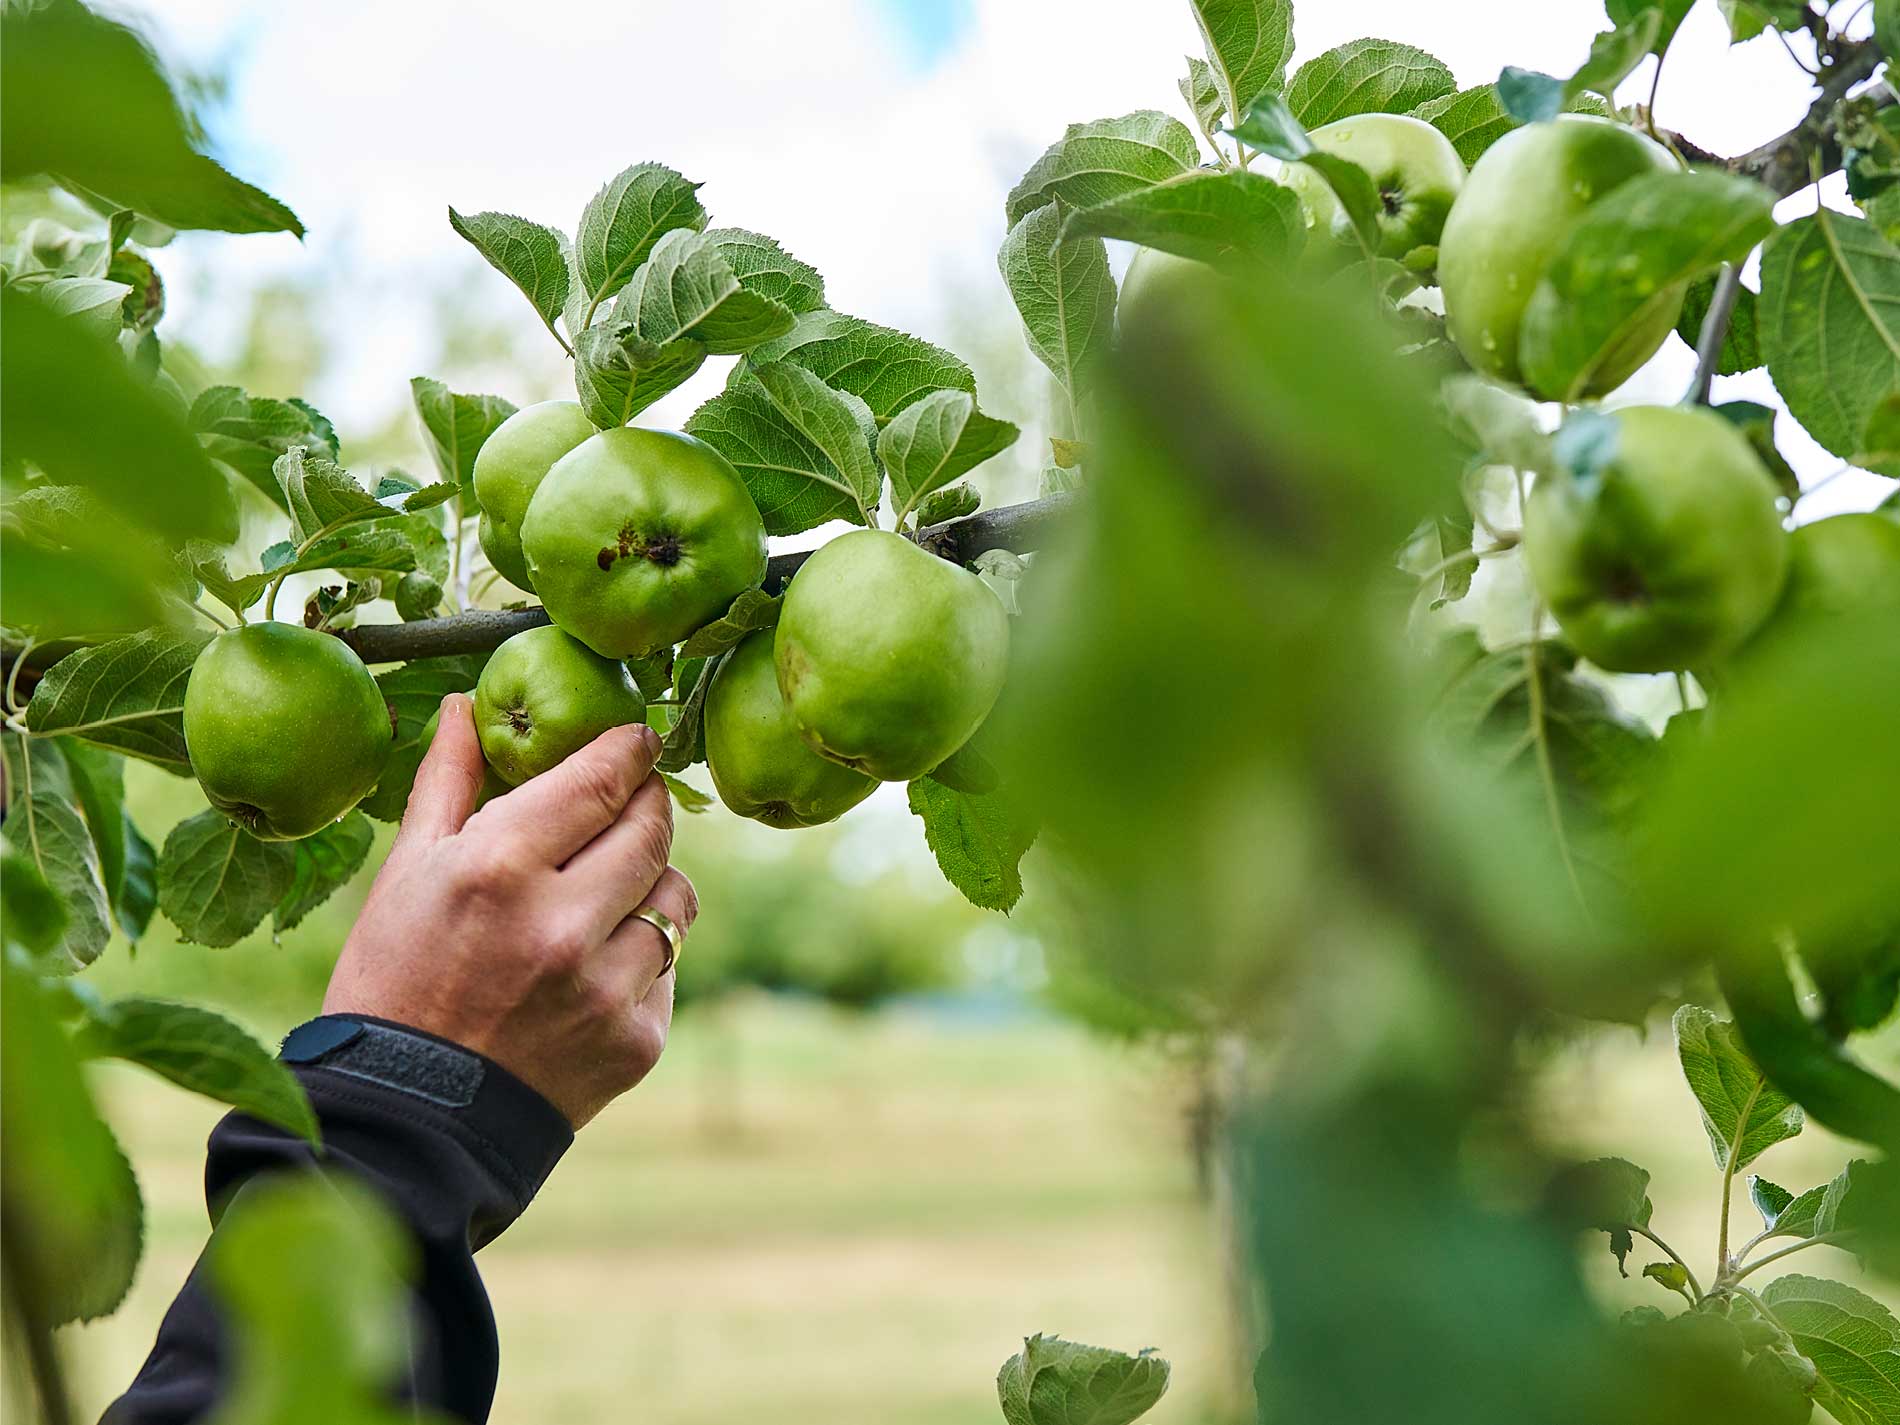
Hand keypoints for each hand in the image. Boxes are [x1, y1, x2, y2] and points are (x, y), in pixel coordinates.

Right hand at [322, 694, 693, 1126]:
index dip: (631, 749)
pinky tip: (591, 968)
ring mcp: (605, 988)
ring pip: (676, 898)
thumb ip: (449, 783)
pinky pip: (667, 967)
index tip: (639, 738)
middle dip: (647, 806)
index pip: (603, 780)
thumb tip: (466, 705)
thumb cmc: (395, 983)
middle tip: (632, 802)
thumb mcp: (405, 875)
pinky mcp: (637, 1042)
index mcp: (498, 869)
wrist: (409, 1122)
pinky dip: (641, 956)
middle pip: (651, 831)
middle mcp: (561, 924)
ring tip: (605, 893)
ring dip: (652, 883)